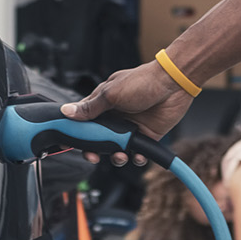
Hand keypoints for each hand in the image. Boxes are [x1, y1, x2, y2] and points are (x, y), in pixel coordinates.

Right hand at [63, 60, 193, 165]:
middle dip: (97, 151)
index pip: (85, 121)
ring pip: (117, 150)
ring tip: (120, 155)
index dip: (79, 135)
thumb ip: (90, 107)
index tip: (76, 146)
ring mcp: (131, 127)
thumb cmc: (143, 81)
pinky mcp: (146, 135)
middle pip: (100, 140)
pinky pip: (137, 153)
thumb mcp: (111, 94)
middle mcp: (116, 116)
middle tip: (96, 156)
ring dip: (116, 157)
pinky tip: (137, 155)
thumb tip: (67, 112)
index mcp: (104, 104)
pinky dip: (136, 158)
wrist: (173, 84)